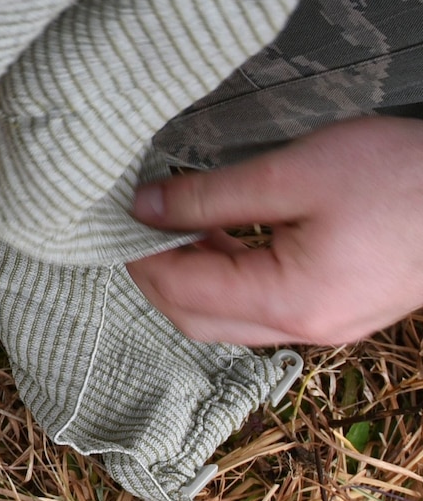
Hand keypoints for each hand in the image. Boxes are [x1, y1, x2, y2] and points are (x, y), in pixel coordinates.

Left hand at [127, 116, 422, 344]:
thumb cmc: (397, 176)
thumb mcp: (293, 172)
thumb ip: (210, 195)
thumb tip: (142, 208)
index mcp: (289, 300)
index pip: (181, 293)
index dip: (136, 257)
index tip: (107, 216)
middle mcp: (305, 328)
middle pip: (198, 319)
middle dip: (155, 274)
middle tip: (130, 222)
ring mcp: (328, 324)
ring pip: (230, 318)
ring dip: (193, 275)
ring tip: (172, 218)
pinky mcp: (344, 307)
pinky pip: (265, 306)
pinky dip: (229, 275)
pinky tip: (220, 230)